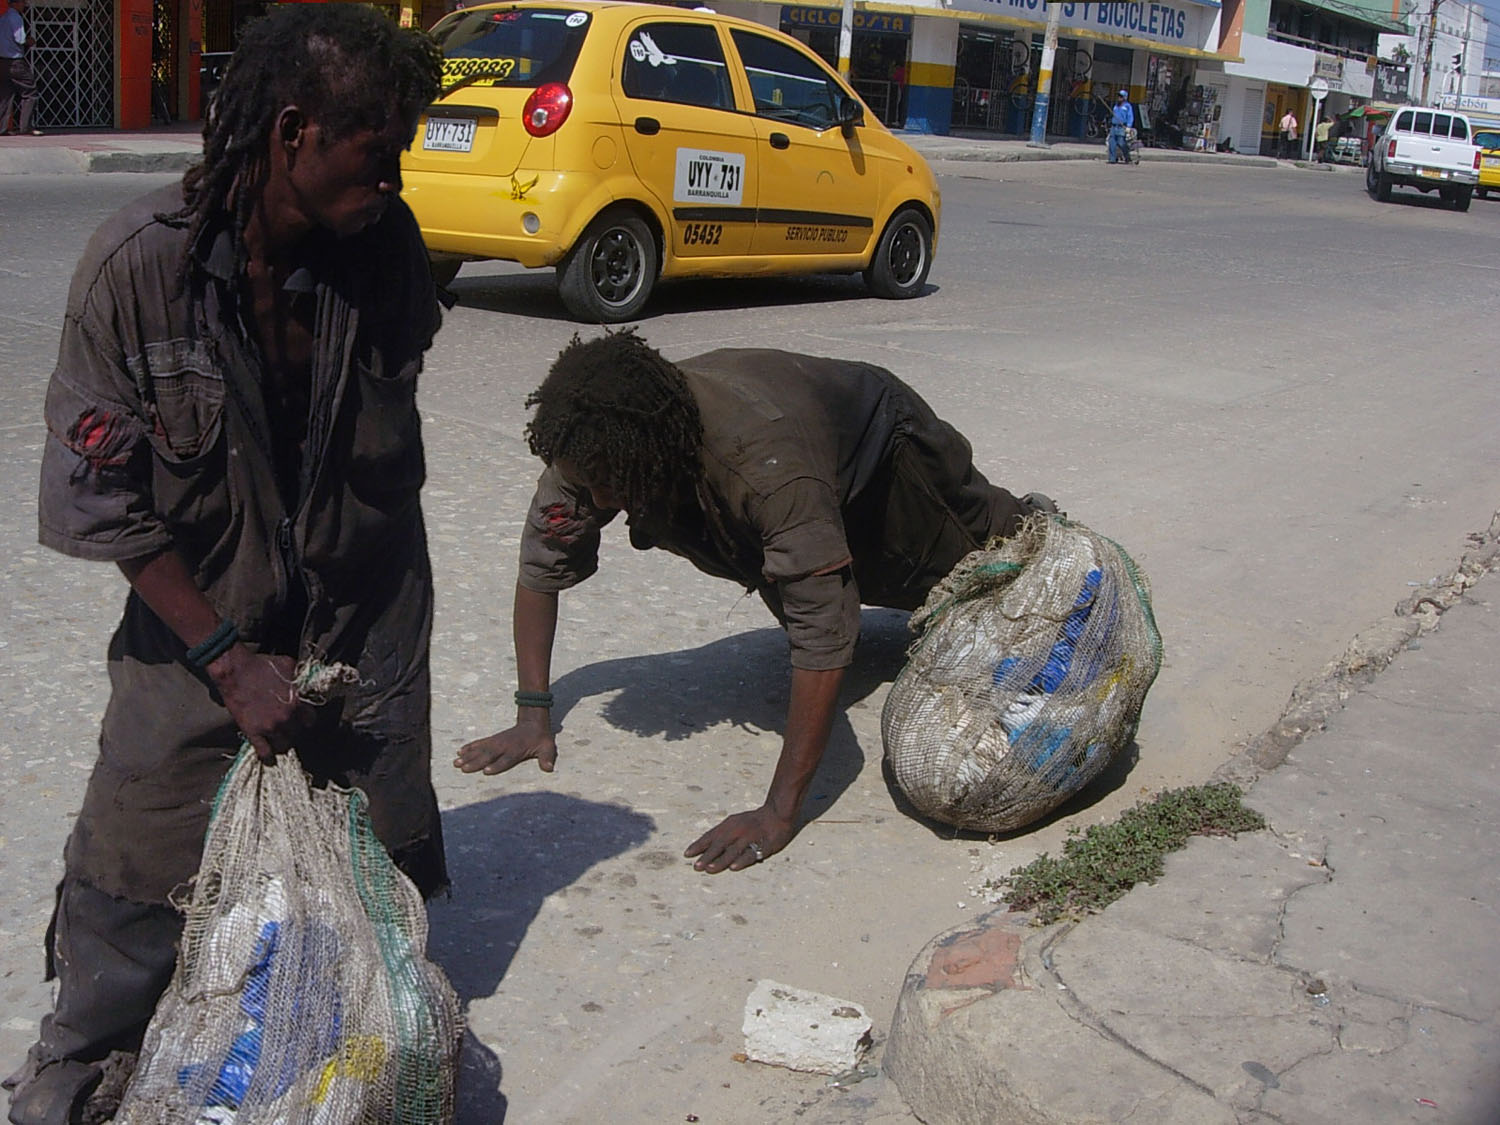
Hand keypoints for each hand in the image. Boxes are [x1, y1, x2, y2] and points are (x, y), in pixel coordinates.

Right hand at [206, 647, 309, 762]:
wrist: (235, 670)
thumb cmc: (261, 665)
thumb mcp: (288, 666)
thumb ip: (298, 678)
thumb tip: (304, 682)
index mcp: (297, 702)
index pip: (311, 721)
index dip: (306, 720)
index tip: (301, 720)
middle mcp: (287, 717)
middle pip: (297, 734)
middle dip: (294, 731)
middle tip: (288, 729)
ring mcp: (270, 727)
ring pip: (283, 745)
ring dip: (282, 743)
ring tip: (279, 741)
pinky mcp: (253, 732)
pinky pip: (264, 752)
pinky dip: (268, 757)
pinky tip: (269, 758)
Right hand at [455, 719, 556, 775]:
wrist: (533, 721)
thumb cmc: (540, 738)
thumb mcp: (547, 747)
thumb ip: (547, 758)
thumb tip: (549, 768)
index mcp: (517, 750)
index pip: (506, 759)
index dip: (497, 765)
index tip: (486, 771)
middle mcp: (504, 746)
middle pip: (488, 755)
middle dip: (475, 762)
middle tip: (463, 768)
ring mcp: (497, 742)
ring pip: (480, 749)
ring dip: (468, 756)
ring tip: (456, 763)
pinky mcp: (493, 739)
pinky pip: (479, 743)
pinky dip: (469, 747)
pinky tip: (459, 752)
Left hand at [684, 805, 796, 873]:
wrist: (777, 814)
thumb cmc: (753, 821)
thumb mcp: (735, 822)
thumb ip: (722, 834)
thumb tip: (705, 847)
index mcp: (729, 825)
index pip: (710, 836)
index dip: (698, 845)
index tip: (687, 855)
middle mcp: (737, 830)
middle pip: (719, 844)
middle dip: (707, 856)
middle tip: (696, 866)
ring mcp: (750, 837)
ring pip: (733, 851)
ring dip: (720, 861)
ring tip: (709, 869)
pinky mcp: (762, 845)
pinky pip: (751, 854)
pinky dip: (741, 861)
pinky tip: (733, 868)